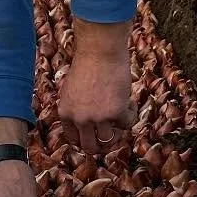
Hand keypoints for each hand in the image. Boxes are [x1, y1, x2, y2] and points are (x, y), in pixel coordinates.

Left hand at [58, 16, 136, 156]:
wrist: (100, 49)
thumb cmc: (87, 62)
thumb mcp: (71, 88)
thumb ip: (76, 107)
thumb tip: (88, 122)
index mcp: (65, 112)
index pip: (73, 139)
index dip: (85, 139)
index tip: (95, 135)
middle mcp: (80, 119)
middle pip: (90, 147)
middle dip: (101, 146)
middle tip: (110, 137)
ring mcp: (98, 118)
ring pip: (110, 140)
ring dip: (118, 132)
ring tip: (121, 117)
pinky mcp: (117, 112)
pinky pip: (127, 123)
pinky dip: (130, 114)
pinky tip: (129, 101)